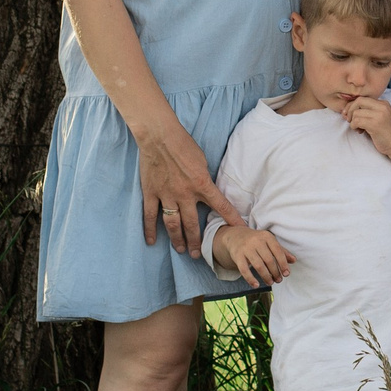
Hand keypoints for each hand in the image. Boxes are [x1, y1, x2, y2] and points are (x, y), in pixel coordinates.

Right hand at [137, 117, 242, 251]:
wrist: (159, 136)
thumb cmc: (184, 144)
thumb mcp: (202, 161)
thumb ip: (205, 179)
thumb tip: (208, 191)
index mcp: (202, 184)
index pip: (221, 206)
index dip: (231, 219)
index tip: (240, 230)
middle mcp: (185, 194)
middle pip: (192, 224)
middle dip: (196, 241)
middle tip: (198, 254)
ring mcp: (166, 195)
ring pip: (173, 224)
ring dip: (177, 239)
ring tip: (180, 250)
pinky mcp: (151, 193)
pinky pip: (150, 216)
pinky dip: (150, 230)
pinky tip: (151, 241)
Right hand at [215, 225, 291, 283]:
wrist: (236, 236)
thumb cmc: (257, 241)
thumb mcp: (269, 242)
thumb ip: (281, 251)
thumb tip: (294, 261)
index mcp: (266, 236)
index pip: (278, 251)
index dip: (283, 264)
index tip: (286, 274)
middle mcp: (256, 241)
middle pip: (269, 260)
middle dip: (275, 272)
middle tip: (279, 280)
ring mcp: (246, 248)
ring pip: (258, 265)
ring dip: (266, 276)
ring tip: (270, 282)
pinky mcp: (237, 256)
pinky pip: (244, 270)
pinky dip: (251, 279)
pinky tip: (256, 285)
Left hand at [337, 92, 390, 157]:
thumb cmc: (386, 133)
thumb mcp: (379, 117)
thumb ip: (368, 111)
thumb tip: (347, 109)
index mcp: (383, 104)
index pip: (362, 98)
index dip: (352, 105)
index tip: (348, 114)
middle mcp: (382, 107)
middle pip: (358, 101)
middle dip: (350, 110)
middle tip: (349, 120)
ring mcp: (379, 115)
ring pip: (356, 112)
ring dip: (352, 121)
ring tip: (358, 128)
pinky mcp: (375, 124)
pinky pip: (357, 121)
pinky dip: (354, 126)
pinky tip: (360, 131)